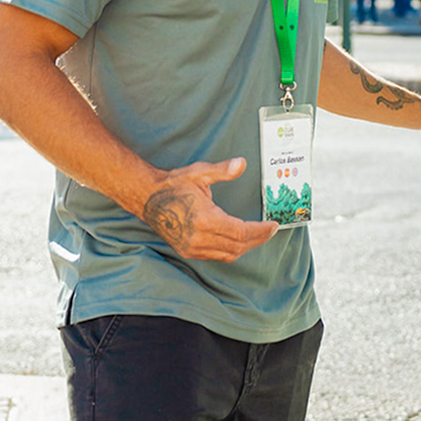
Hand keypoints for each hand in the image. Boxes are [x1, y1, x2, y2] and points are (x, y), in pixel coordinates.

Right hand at [139, 157, 277, 261]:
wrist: (145, 197)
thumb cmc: (173, 184)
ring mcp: (191, 247)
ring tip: (259, 236)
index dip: (261, 231)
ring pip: (228, 254)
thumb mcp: (199, 173)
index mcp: (204, 220)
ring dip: (246, 247)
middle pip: (238, 246)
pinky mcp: (187, 251)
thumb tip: (241, 163)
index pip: (241, 232)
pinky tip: (240, 242)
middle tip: (271, 230)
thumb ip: (222, 170)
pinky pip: (216, 256)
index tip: (274, 225)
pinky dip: (231, 251)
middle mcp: (198, 238)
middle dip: (258, 239)